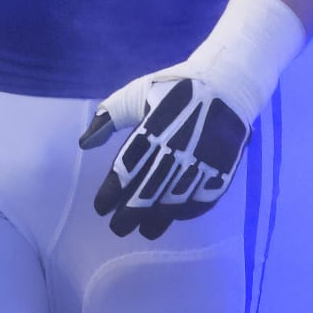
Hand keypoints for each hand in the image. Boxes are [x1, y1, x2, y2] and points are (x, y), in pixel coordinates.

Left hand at [79, 71, 249, 239]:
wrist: (227, 82)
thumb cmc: (175, 87)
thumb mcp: (137, 92)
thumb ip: (109, 117)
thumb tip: (84, 143)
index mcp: (153, 128)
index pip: (127, 168)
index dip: (111, 192)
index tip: (100, 208)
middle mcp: (177, 148)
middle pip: (148, 191)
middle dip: (130, 214)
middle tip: (117, 228)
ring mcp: (202, 161)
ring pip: (174, 200)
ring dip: (157, 219)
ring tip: (145, 231)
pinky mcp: (223, 167)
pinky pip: (202, 199)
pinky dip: (186, 212)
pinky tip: (174, 217)